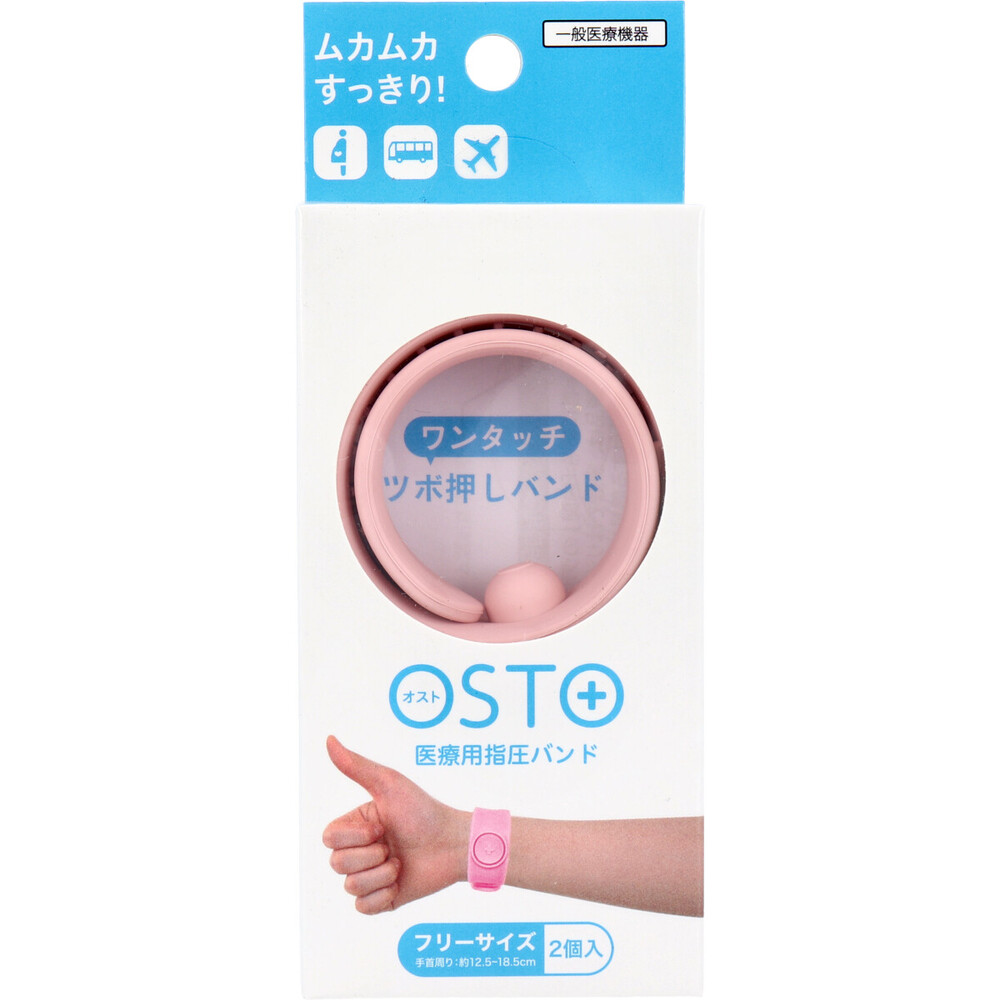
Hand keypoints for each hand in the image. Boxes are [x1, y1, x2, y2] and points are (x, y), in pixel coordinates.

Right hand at [323, 736, 469, 913]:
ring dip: (381, 874)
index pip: (329, 839)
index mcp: (356, 825)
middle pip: (337, 865)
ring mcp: (371, 876)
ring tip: (401, 863)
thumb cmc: (424, 810)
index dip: (354, 837)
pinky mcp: (383, 899)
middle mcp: (360, 851)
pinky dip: (383, 896)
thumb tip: (328, 739)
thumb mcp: (388, 784)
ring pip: (351, 887)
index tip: (382, 826)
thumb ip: (355, 765)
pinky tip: (400, 883)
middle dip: (370, 856)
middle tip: (393, 846)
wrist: (453, 844)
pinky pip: (363, 908)